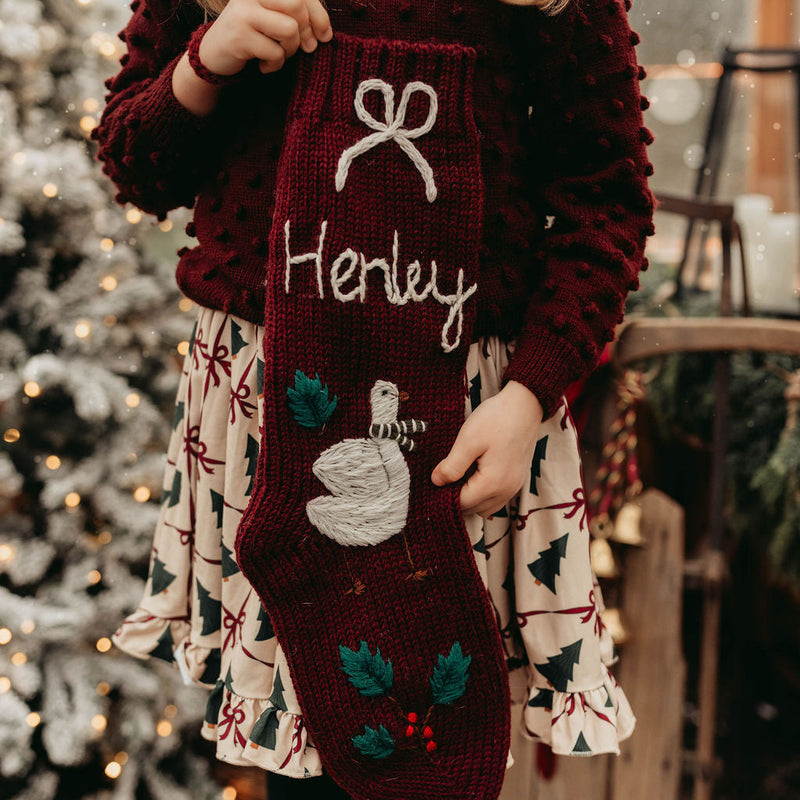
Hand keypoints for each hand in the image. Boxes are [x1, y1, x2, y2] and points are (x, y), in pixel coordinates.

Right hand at [199, 0, 332, 77]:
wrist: (214, 54)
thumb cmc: (252, 37)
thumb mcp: (274, 21)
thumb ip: (298, 19)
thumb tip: (326, 34)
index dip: (319, 15)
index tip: (325, 36)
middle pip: (297, 6)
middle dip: (306, 33)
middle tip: (303, 49)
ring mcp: (244, 12)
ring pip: (289, 29)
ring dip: (290, 50)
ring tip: (278, 55)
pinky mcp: (239, 35)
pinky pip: (275, 53)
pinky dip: (274, 65)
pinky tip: (263, 65)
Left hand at [431, 381, 543, 518]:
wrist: (525, 405)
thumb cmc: (497, 419)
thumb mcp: (468, 440)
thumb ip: (452, 466)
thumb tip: (436, 482)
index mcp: (493, 484)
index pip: (462, 504)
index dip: (444, 494)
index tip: (435, 479)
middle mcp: (506, 491)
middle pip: (474, 509)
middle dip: (456, 497)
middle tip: (445, 475)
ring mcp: (514, 486)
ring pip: (485, 506)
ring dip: (470, 496)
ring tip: (460, 473)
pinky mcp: (516, 479)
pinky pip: (496, 497)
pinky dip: (482, 492)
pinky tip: (474, 472)